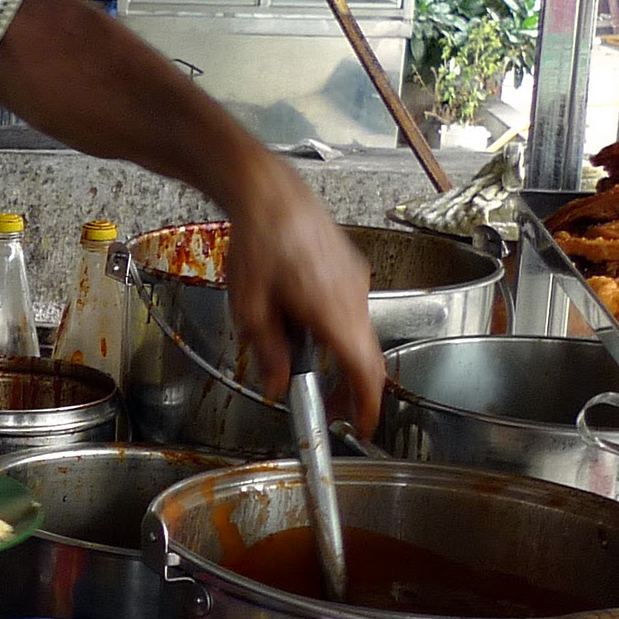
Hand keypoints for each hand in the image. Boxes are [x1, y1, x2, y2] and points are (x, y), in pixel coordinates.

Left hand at [222, 156, 384, 434]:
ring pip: (356, 328)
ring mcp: (356, 279)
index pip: (366, 372)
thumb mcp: (250, 307)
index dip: (368, 405)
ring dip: (336, 348)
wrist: (269, 192)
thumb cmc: (258, 243)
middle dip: (350, 384)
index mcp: (335, 314)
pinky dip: (334, 322)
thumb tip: (277, 383)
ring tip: (299, 350)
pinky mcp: (351, 265)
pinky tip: (300, 313)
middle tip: (329, 402)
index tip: (362, 426)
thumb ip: (268, 351)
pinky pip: (350, 305)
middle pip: (364, 355)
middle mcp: (355, 298)